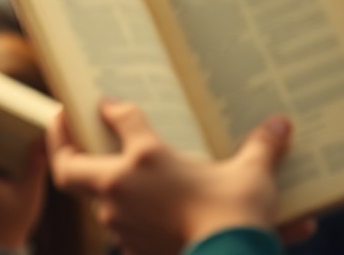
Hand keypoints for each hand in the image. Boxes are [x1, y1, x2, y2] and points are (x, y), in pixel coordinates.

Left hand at [47, 101, 289, 254]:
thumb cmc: (238, 215)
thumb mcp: (252, 176)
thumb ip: (262, 148)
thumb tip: (281, 124)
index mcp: (145, 159)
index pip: (121, 120)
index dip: (113, 108)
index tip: (108, 103)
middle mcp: (121, 188)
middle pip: (69, 167)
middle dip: (61, 145)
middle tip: (62, 125)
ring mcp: (121, 222)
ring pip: (94, 199)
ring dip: (97, 183)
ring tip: (106, 169)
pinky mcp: (132, 248)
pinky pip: (119, 226)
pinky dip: (123, 215)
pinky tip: (134, 209)